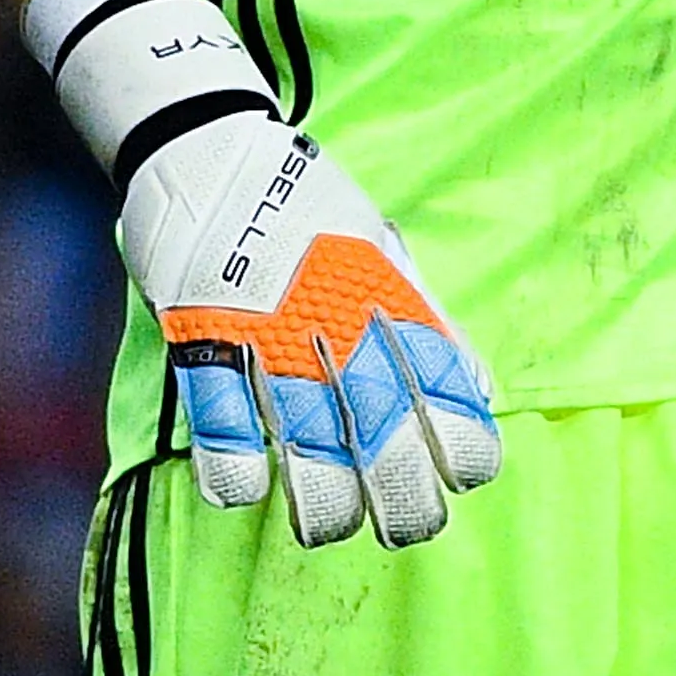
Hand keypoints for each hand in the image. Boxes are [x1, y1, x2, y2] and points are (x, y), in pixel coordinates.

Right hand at [128, 101, 505, 542]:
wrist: (208, 144)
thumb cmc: (306, 204)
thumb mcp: (380, 245)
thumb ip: (424, 316)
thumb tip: (476, 387)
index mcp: (381, 287)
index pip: (438, 375)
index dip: (459, 435)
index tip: (469, 477)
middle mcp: (330, 313)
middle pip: (377, 420)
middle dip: (400, 490)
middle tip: (409, 528)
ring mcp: (263, 327)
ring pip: (302, 435)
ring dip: (321, 497)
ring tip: (332, 530)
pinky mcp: (199, 335)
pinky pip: (217, 418)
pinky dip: (233, 467)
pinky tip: (248, 493)